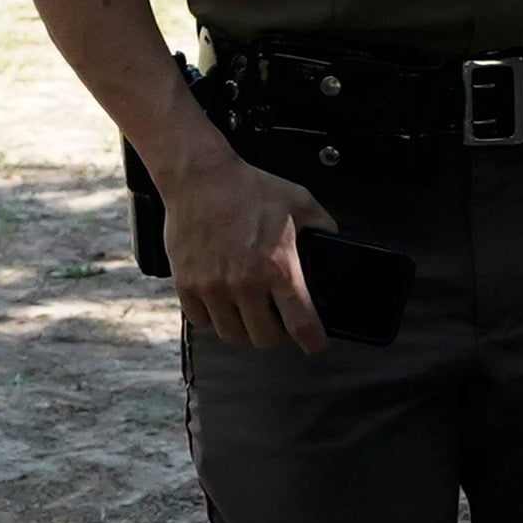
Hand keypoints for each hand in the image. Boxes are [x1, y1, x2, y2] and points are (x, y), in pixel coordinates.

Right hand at [157, 131, 339, 356]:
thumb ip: (323, 228)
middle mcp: (245, 284)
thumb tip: (335, 244)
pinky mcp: (186, 284)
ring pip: (232, 335)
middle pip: (265, 339)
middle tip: (278, 321)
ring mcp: (213, 287)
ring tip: (249, 313)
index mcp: (279, 268)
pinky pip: (201, 321)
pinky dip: (212, 318)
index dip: (313, 342)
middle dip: (276, 334)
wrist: (201, 178)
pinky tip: (222, 303)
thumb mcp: (301, 202)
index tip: (315, 344)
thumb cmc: (250, 188)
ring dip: (244, 329)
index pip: (302, 324)